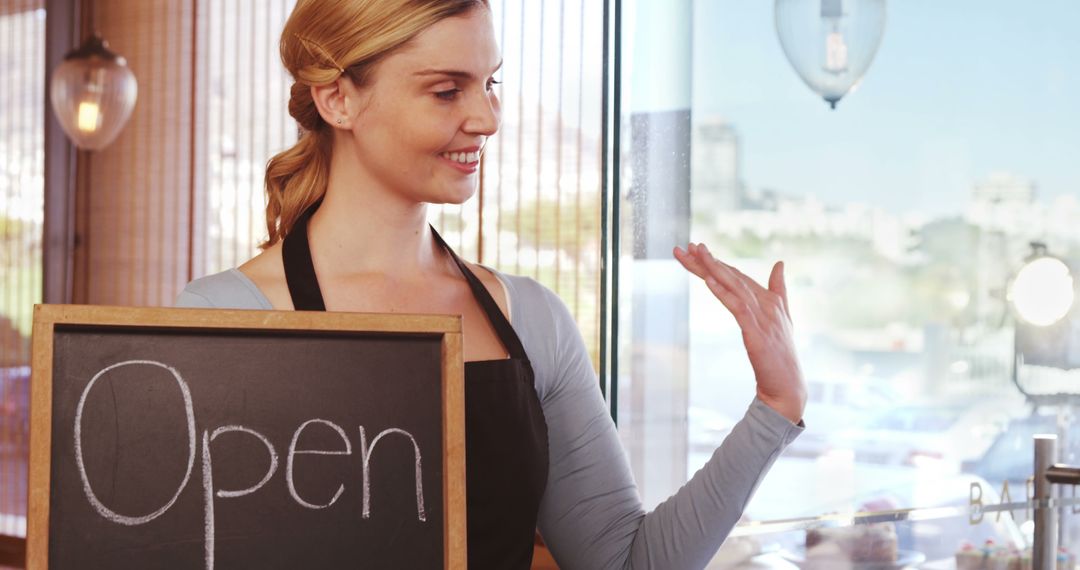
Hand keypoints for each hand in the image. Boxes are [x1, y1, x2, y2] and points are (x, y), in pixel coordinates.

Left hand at [673, 243, 805, 423]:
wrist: (787, 386)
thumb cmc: (779, 355)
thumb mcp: (780, 318)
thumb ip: (779, 289)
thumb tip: (780, 263)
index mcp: (769, 298)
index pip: (737, 274)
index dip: (715, 261)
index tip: (693, 249)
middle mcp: (766, 303)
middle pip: (732, 276)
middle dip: (707, 260)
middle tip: (687, 246)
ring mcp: (763, 317)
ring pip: (734, 286)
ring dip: (713, 268)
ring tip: (696, 253)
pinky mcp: (756, 333)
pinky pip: (737, 307)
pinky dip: (723, 292)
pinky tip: (709, 280)